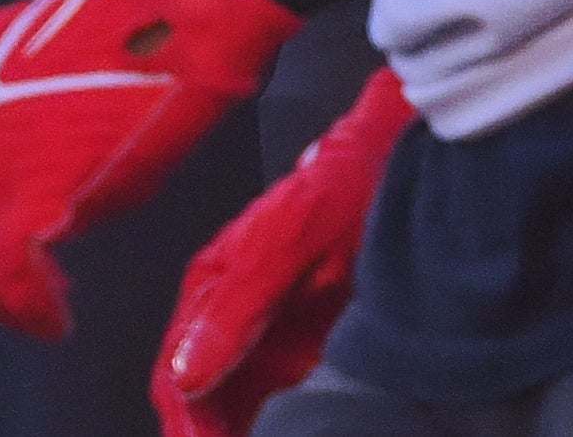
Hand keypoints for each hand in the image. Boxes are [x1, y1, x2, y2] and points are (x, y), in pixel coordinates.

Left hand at [0, 0, 301, 338]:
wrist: (176, 14)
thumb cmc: (129, 39)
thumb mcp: (40, 78)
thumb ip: (10, 126)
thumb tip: (19, 186)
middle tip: (8, 293)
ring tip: (35, 318)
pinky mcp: (37, 183)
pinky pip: (9, 267)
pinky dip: (28, 305)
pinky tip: (54, 319)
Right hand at [156, 65, 412, 436]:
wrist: (396, 163)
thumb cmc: (339, 197)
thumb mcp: (285, 252)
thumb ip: (235, 314)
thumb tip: (185, 378)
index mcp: (211, 287)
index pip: (176, 373)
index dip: (184, 424)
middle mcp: (228, 311)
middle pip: (196, 392)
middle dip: (199, 434)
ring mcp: (265, 326)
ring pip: (229, 398)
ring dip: (226, 431)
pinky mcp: (301, 337)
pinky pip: (269, 394)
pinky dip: (262, 423)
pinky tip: (273, 435)